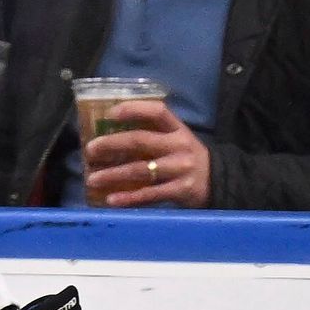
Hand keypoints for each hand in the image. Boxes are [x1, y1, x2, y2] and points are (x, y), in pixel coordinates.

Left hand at [84, 97, 211, 206]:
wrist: (219, 182)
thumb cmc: (187, 158)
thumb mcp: (177, 140)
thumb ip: (153, 135)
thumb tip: (110, 135)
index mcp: (178, 129)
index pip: (157, 111)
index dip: (133, 109)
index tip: (110, 113)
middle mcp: (179, 146)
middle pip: (141, 141)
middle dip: (112, 144)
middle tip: (90, 150)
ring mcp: (180, 169)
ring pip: (141, 170)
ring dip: (113, 174)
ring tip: (93, 179)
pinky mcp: (180, 191)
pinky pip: (150, 194)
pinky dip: (129, 198)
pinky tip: (111, 200)